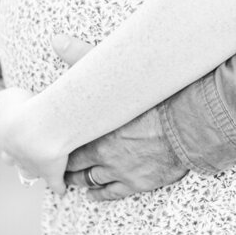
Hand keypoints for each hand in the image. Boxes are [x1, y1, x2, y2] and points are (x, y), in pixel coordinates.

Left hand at [0, 86, 68, 194]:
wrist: (40, 129)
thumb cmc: (25, 107)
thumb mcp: (9, 95)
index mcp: (0, 132)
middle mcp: (12, 152)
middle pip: (7, 157)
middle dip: (11, 153)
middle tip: (20, 147)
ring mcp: (30, 165)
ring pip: (26, 172)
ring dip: (32, 169)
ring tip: (39, 168)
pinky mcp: (50, 174)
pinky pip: (55, 184)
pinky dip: (59, 186)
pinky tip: (62, 189)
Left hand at [52, 35, 189, 201]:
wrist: (187, 124)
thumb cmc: (153, 97)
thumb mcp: (113, 74)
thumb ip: (82, 57)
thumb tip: (57, 39)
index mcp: (92, 129)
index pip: (62, 142)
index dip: (53, 143)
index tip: (47, 141)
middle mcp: (100, 153)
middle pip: (71, 165)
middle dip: (61, 165)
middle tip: (54, 163)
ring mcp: (118, 171)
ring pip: (88, 182)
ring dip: (77, 181)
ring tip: (69, 179)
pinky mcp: (137, 183)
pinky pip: (111, 194)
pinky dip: (98, 195)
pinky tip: (92, 193)